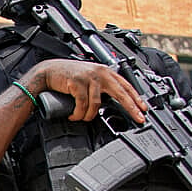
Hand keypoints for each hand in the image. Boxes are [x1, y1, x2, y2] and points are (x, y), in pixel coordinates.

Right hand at [24, 59, 146, 123]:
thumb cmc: (67, 76)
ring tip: (82, 118)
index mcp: (105, 71)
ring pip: (97, 104)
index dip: (136, 98)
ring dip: (89, 116)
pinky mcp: (77, 83)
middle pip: (121, 93)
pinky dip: (78, 114)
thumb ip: (100, 87)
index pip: (126, 85)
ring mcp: (89, 78)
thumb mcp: (89, 79)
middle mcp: (100, 73)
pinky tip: (74, 116)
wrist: (48, 71)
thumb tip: (109, 102)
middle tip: (139, 118)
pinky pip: (82, 104)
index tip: (143, 109)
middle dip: (132, 107)